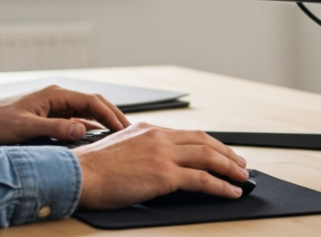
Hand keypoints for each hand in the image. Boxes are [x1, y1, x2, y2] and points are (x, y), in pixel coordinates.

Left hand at [0, 85, 129, 145]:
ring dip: (103, 122)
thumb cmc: (0, 123)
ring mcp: (56, 106)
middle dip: (113, 116)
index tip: (124, 129)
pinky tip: (99, 140)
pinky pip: (77, 120)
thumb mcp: (27, 127)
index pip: (92, 101)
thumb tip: (82, 129)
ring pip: (87, 112)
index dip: (110, 114)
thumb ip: (55, 128)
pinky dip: (91, 128)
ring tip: (120, 137)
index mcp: (55, 95)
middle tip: (130, 133)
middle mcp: (58, 97)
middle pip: (94, 104)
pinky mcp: (52, 115)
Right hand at [73, 122, 248, 208]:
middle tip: (240, 163)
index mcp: (147, 129)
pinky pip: (202, 179)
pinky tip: (231, 192)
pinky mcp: (164, 174)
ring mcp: (162, 154)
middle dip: (225, 153)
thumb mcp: (119, 148)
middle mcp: (158, 137)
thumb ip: (140, 150)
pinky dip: (221, 186)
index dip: (209, 144)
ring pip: (207, 157)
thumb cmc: (92, 168)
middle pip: (203, 141)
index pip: (187, 134)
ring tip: (242, 177)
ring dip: (229, 167)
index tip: (220, 152)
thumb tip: (152, 164)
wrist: (79, 174)